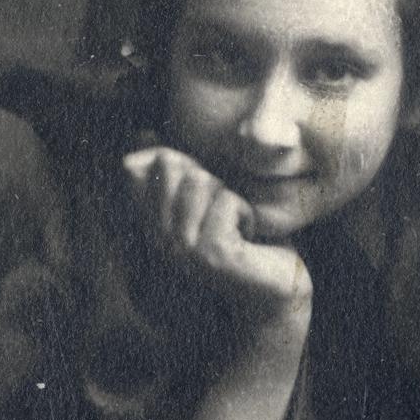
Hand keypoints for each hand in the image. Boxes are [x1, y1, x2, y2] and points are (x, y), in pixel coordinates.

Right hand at [122, 147, 310, 321]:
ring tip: (236, 227)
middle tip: (224, 214)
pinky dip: (246, 214)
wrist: (275, 288)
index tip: (205, 191)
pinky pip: (227, 202)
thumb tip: (143, 132)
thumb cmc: (245, 238)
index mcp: (151, 226)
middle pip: (177, 168)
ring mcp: (182, 249)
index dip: (178, 163)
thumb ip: (177, 170)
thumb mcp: (207, 196)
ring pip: (202, 182)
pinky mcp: (210, 253)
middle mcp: (159, 240)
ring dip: (231, 198)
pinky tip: (247, 240)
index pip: (143, 167)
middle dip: (211, 181)